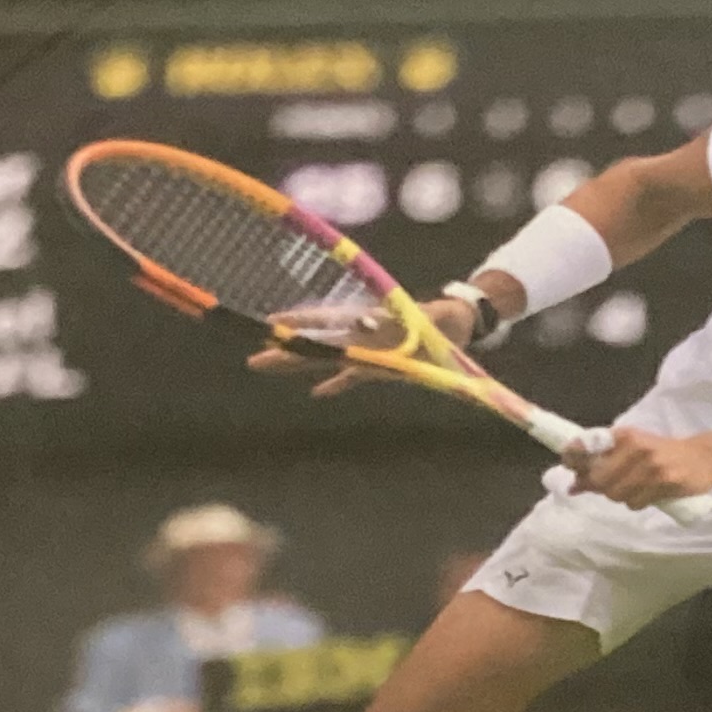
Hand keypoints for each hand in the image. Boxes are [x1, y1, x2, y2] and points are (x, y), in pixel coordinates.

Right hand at [248, 295, 474, 395]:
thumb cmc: (442, 318)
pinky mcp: (380, 365)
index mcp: (367, 322)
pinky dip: (336, 383)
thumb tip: (380, 321)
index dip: (298, 325)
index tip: (270, 326)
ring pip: (326, 359)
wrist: (458, 323)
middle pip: (316, 345)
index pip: (325, 324)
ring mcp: (367, 352)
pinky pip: (352, 376)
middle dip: (286, 351)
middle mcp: (360, 337)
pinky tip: (315, 392)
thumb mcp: (425, 319)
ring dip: (299, 365)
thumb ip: (408, 321)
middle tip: (253, 358)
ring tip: (267, 367)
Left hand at [570, 426, 711, 508]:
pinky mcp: (665, 481)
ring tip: (635, 487)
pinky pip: (635, 503)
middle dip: (600, 487)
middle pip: (598, 479)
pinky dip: (638, 502)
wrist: (704, 456)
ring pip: (616, 494)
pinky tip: (649, 493)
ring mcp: (651, 465)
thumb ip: (604, 463)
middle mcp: (635, 447)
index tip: (572, 469)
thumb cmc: (663, 452)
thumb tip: (573, 486)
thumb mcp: (633, 447)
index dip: (573, 460)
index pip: (586, 446)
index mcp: (624, 434)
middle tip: (611, 485)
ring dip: (621, 496)